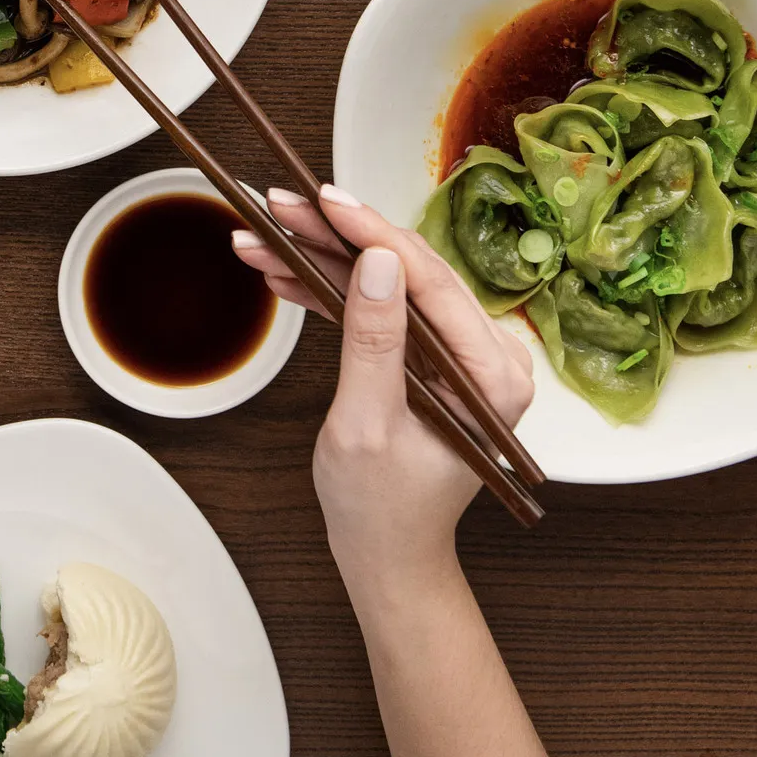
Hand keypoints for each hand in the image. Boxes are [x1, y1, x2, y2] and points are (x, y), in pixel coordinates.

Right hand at [234, 185, 535, 579]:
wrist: (387, 557)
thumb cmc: (381, 510)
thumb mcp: (366, 426)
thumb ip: (374, 342)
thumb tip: (377, 263)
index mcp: (492, 375)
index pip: (428, 279)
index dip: (371, 232)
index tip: (324, 199)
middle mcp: (489, 357)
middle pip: (406, 272)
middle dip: (336, 238)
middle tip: (279, 209)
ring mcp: (462, 357)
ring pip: (388, 284)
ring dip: (324, 261)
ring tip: (264, 240)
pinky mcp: (434, 360)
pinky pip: (382, 311)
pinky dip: (334, 293)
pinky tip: (286, 275)